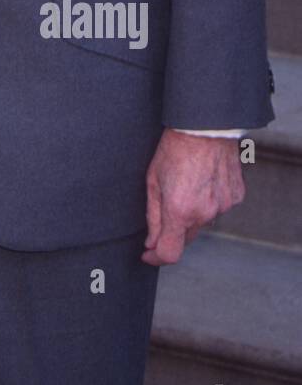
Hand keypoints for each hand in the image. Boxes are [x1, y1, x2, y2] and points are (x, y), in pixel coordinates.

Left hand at [142, 128, 244, 265]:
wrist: (205, 126)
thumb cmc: (173, 149)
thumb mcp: (152, 180)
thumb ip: (152, 217)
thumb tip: (151, 243)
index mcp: (179, 211)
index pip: (169, 253)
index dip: (156, 258)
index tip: (148, 254)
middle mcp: (204, 213)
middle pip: (186, 238)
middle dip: (173, 230)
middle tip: (166, 205)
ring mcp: (223, 206)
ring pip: (203, 222)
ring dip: (192, 213)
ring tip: (187, 183)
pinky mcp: (235, 197)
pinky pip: (219, 207)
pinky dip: (209, 201)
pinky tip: (203, 180)